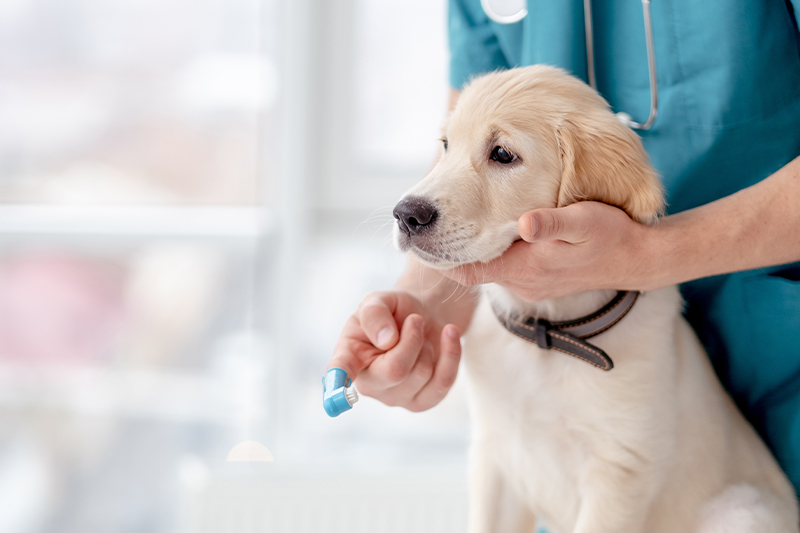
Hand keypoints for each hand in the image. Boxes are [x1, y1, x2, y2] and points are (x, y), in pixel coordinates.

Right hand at [328, 291, 461, 411]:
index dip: (338, 382)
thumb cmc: (394, 311)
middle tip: (415, 319)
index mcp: (349, 356)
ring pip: (422, 373)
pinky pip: (444, 382)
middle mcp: (368, 383)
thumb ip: (374, 314)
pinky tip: (449, 334)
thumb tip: (386, 341)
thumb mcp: (379, 300)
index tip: (334, 395)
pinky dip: (451, 353)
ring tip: (421, 333)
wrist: (423, 318)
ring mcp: (395, 398)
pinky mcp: (422, 402)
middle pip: (396, 370)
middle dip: (412, 338)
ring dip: (428, 344)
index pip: (341, 370)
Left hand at [440, 202, 654, 300]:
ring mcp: (529, 285)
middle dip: (450, 251)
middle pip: (471, 271)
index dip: (441, 257)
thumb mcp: (583, 222)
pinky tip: (491, 233)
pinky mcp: (538, 281)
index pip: (467, 270)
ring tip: (452, 224)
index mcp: (522, 268)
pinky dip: (492, 254)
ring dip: (472, 252)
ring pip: (487, 270)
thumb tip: (526, 224)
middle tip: (428, 227)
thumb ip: (552, 224)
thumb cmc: (609, 235)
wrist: (636, 260)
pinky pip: (504, 270)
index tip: (418, 240)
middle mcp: (520, 282)